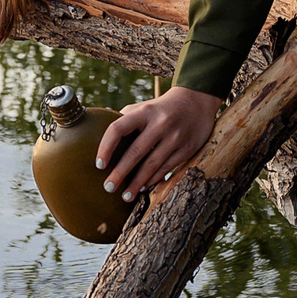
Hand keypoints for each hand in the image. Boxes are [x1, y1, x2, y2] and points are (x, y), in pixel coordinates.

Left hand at [95, 87, 219, 204]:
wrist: (197, 101)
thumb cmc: (160, 109)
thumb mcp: (143, 107)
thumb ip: (124, 119)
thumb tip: (99, 136)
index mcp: (144, 111)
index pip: (118, 128)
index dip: (106, 147)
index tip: (99, 165)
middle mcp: (160, 123)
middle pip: (135, 151)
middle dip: (120, 172)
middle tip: (108, 187)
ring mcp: (175, 137)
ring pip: (152, 164)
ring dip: (137, 183)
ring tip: (125, 196)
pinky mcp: (187, 148)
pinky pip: (167, 168)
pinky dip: (153, 179)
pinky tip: (143, 188)